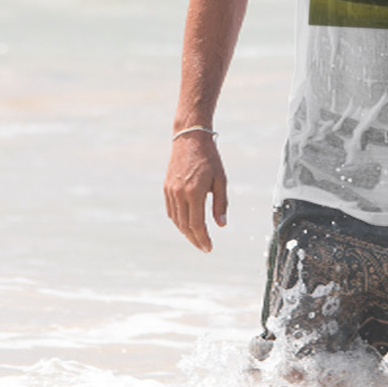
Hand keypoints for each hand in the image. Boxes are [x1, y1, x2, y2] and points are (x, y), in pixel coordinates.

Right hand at [164, 133, 227, 252]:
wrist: (190, 138)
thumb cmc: (210, 158)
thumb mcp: (221, 179)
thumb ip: (221, 203)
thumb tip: (221, 225)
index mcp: (194, 192)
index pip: (197, 224)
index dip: (203, 239)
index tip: (209, 248)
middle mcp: (179, 194)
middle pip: (185, 226)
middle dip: (195, 239)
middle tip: (204, 248)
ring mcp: (170, 191)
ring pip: (176, 220)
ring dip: (186, 232)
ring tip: (197, 239)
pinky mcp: (166, 188)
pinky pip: (171, 211)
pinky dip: (178, 221)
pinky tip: (186, 225)